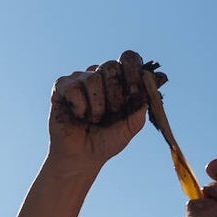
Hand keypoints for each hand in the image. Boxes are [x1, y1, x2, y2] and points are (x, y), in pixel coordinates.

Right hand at [48, 50, 161, 168]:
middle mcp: (100, 76)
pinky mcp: (61, 87)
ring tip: (94, 119)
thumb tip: (155, 85)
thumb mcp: (130, 128)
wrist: (81, 158)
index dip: (133, 69)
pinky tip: (78, 115)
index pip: (128, 59)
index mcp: (120, 81)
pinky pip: (73, 86)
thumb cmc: (105, 142)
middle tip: (114, 110)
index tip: (135, 89)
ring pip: (92, 77)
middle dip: (115, 91)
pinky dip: (79, 105)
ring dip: (97, 104)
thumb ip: (142, 108)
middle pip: (110, 66)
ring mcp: (80, 80)